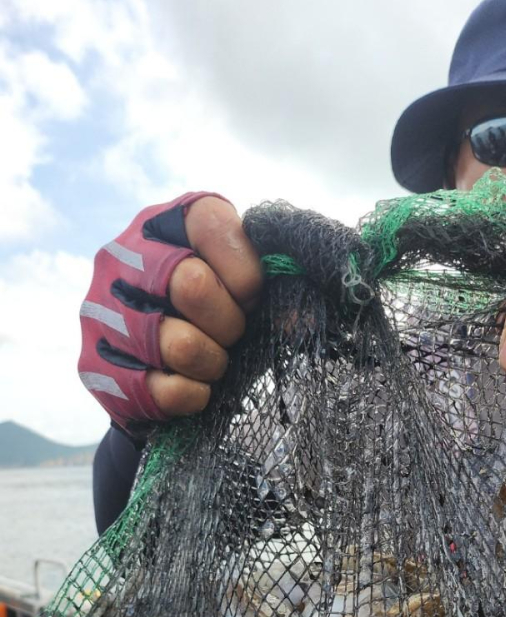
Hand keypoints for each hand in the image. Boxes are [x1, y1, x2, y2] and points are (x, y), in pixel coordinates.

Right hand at [79, 192, 262, 436]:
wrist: (159, 378)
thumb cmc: (213, 320)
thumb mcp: (243, 289)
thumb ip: (274, 286)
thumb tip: (298, 317)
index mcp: (163, 224)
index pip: (208, 221)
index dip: (244, 267)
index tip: (252, 295)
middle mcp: (121, 256)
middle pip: (190, 283)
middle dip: (230, 322)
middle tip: (233, 335)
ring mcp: (101, 311)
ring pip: (180, 343)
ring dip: (214, 362)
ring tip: (213, 363)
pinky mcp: (96, 366)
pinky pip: (164, 389)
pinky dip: (194, 395)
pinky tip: (194, 388)